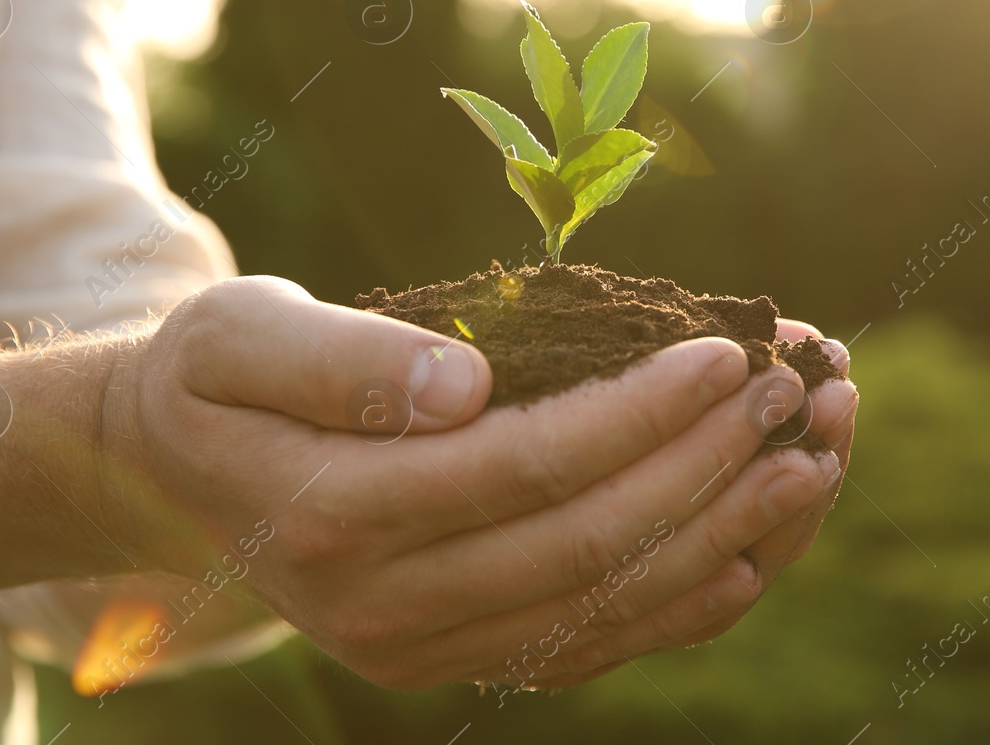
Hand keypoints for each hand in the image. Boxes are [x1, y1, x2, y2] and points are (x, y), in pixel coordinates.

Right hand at [98, 276, 847, 689]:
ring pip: (608, 607)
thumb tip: (464, 390)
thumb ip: (344, 360)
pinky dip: (687, 599)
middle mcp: (383, 609)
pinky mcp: (460, 654)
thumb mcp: (241, 335)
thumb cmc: (215, 378)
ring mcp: (425, 647)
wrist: (173, 476)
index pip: (522, 470)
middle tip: (799, 393)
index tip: (729, 351)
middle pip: (586, 547)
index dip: (637, 414)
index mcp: (332, 515)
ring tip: (815, 458)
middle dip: (708, 468)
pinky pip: (595, 643)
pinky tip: (758, 544)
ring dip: (728, 534)